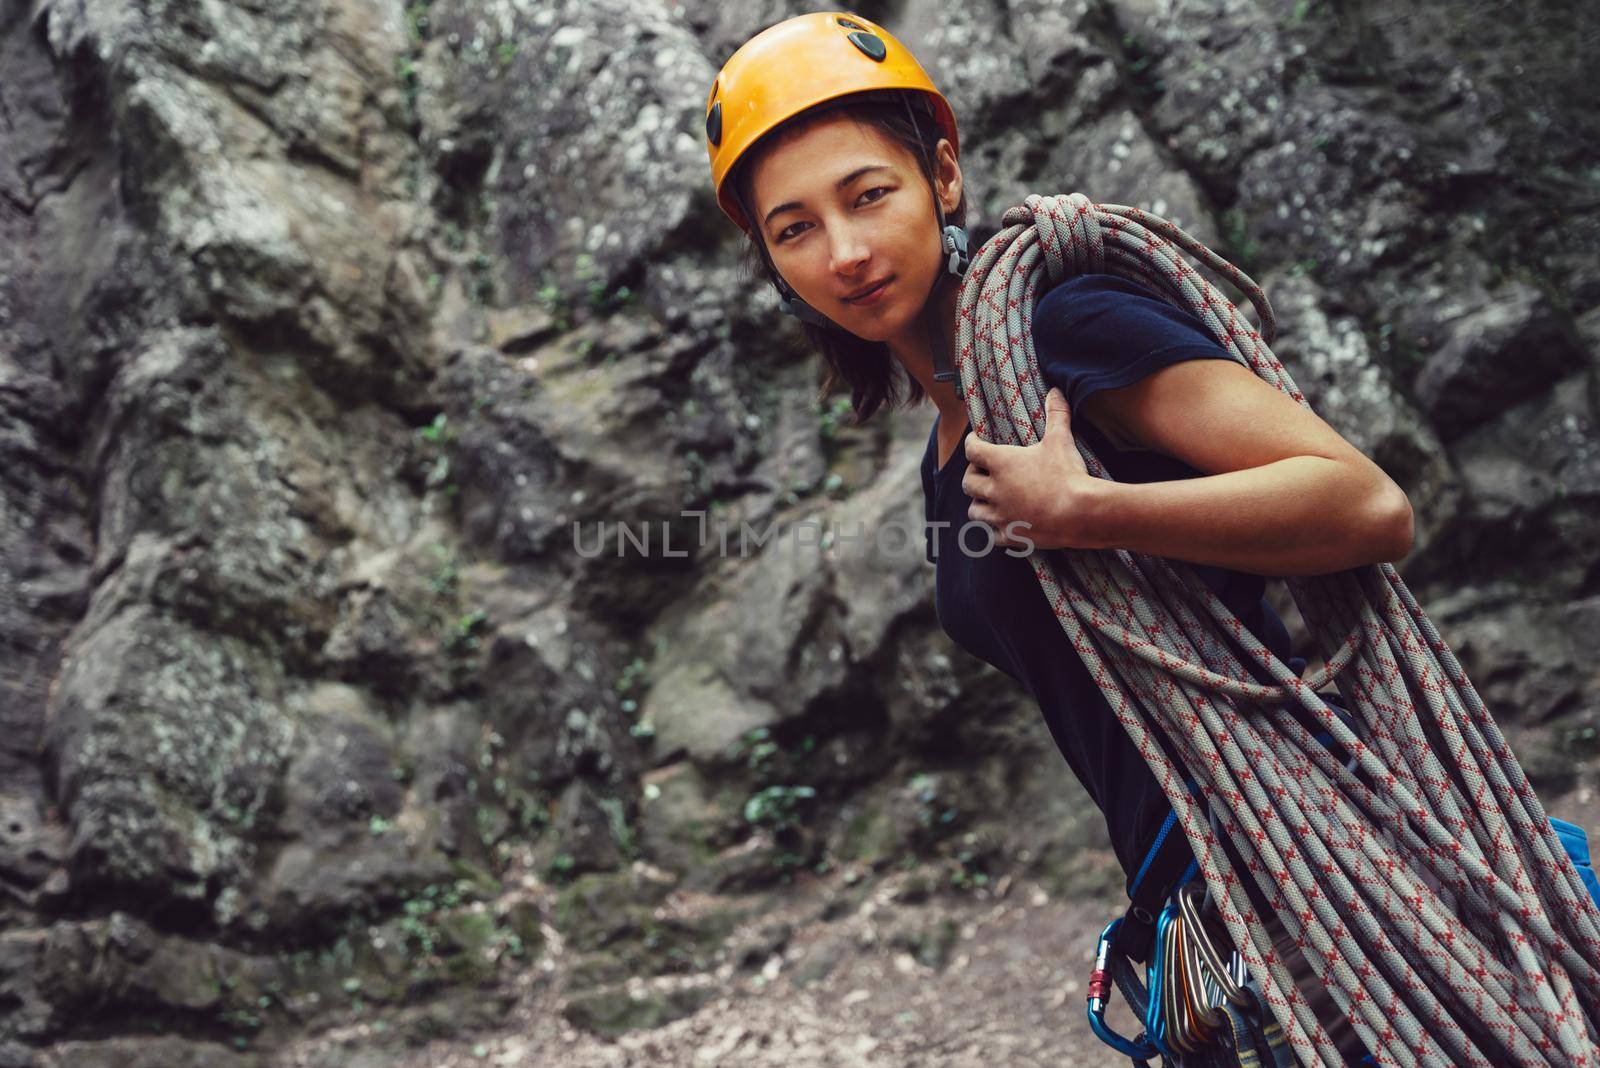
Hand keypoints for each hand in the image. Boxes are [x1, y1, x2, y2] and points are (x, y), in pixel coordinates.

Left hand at [961, 387, 1101, 551]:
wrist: (1081, 513)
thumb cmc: (1068, 474)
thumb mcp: (1061, 440)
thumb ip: (1056, 414)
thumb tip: (1056, 390)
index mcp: (1001, 464)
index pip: (972, 450)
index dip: (972, 443)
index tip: (976, 440)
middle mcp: (995, 490)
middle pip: (968, 482)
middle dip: (972, 476)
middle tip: (982, 472)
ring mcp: (1001, 515)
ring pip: (975, 511)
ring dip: (979, 504)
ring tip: (988, 500)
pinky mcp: (1011, 535)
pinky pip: (993, 535)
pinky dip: (995, 530)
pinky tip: (1003, 525)